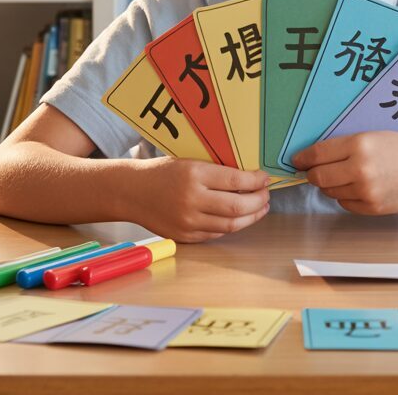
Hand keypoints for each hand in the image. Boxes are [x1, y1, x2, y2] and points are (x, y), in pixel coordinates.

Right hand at [126, 157, 269, 242]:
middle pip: (237, 206)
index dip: (256, 181)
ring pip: (231, 224)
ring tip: (259, 208)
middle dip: (259, 201)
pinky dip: (231, 225)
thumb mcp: (189, 161)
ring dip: (251, 216)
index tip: (265, 178)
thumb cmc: (162, 172)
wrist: (131, 191)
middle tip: (266, 194)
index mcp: (194, 174)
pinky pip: (216, 233)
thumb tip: (250, 178)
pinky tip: (238, 218)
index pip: (236, 181)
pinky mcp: (184, 236)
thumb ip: (216, 171)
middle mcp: (191, 199)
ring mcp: (187, 221)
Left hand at [292, 131, 397, 214]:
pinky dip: (345, 196)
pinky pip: (345, 204)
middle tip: (313, 170)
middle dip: (312, 174)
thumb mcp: (373, 136)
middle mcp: (360, 168)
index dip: (302, 158)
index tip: (297, 160)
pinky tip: (357, 187)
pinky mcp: (372, 208)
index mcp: (359, 144)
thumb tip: (313, 158)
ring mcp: (366, 191)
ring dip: (330, 186)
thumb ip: (345, 146)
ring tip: (343, 176)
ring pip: (330, 192)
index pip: (317, 154)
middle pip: (318, 177)